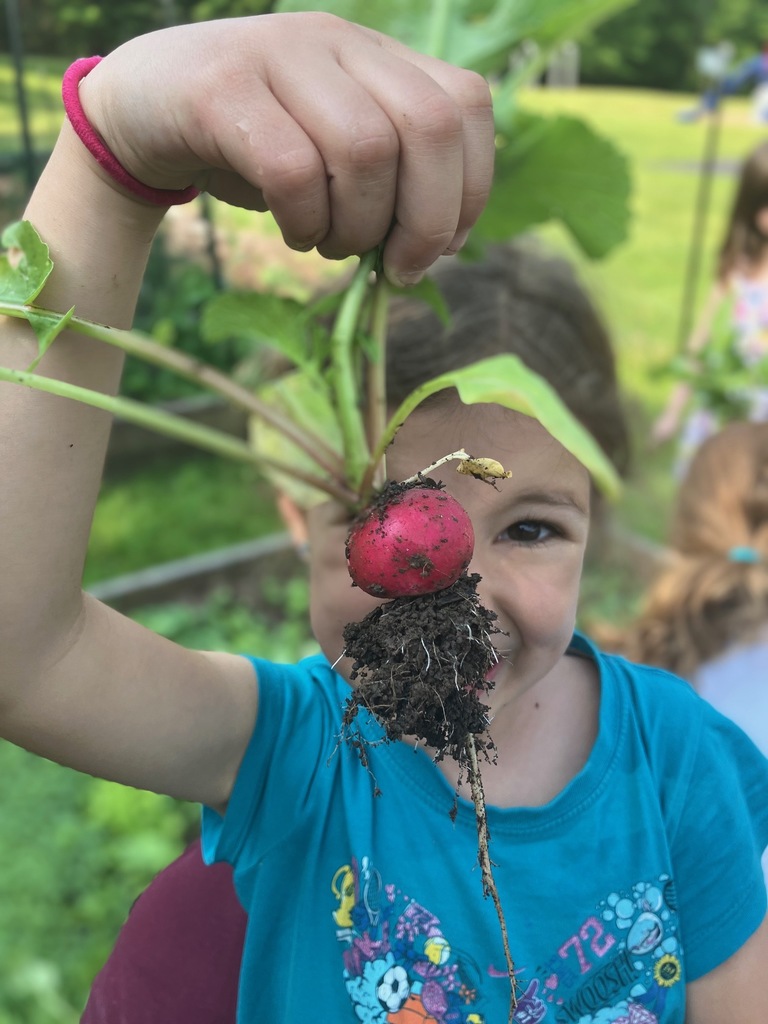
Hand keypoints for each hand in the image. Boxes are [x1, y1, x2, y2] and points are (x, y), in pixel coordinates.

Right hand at [79, 12, 494, 283]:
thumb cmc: (252, 148)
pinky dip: (304, 221)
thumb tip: (441, 244)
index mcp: (376, 56)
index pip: (464, 105)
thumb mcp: (334, 158)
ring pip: (364, 150)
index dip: (470, 187)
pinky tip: (294, 233)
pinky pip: (293, 169)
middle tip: (398, 268)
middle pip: (428, 127)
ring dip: (357, 227)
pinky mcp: (223, 89)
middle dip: (427, 219)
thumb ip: (391, 182)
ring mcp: (279, 54)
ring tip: (329, 244)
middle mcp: (336, 41)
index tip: (445, 246)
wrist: (140, 113)